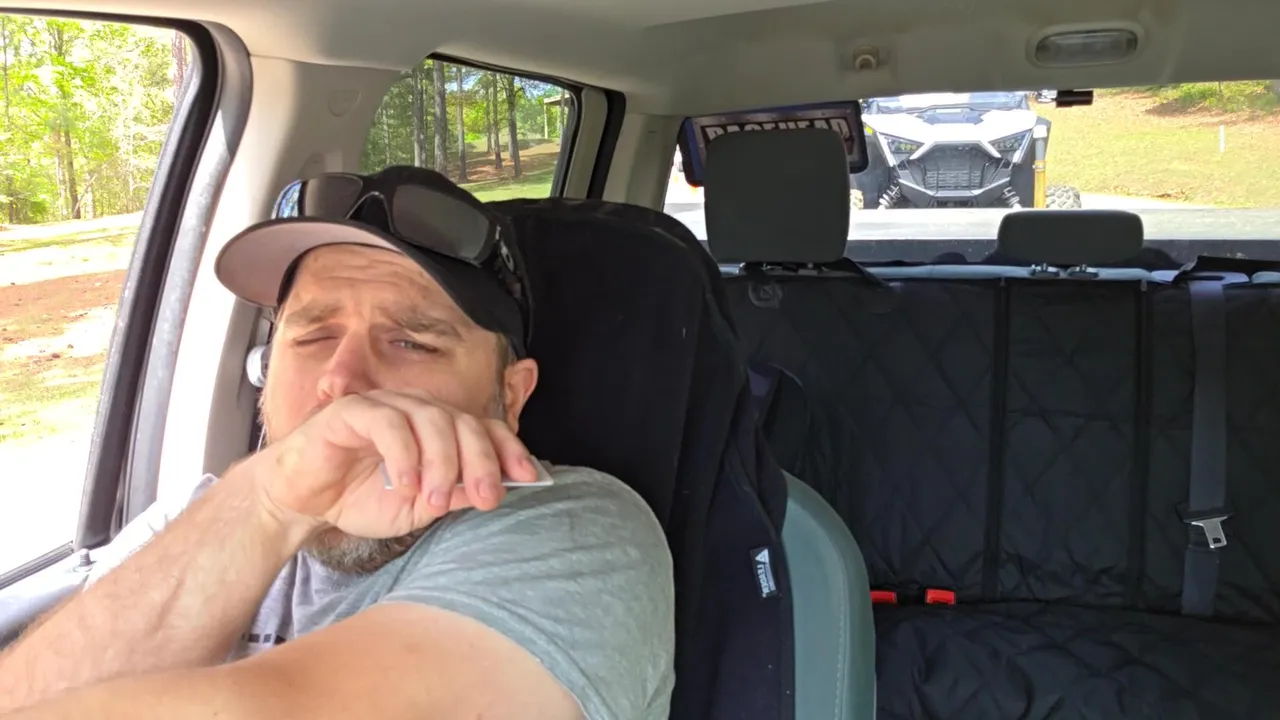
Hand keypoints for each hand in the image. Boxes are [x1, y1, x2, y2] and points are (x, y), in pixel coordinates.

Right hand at [248, 389, 538, 539]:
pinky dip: (402, 454)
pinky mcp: (352, 411)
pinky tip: (403, 483)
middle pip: (463, 422)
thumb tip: (492, 489)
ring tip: (436, 499)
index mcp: (438, 430)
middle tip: (486, 498)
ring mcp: (385, 407)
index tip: (527, 478)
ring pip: (430, 418)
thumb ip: (453, 494)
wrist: (301, 501)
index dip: (508, 449)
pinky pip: (387, 422)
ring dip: (442, 462)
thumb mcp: (417, 507)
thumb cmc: (359, 498)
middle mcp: (417, 411)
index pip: (483, 428)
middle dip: (481, 461)